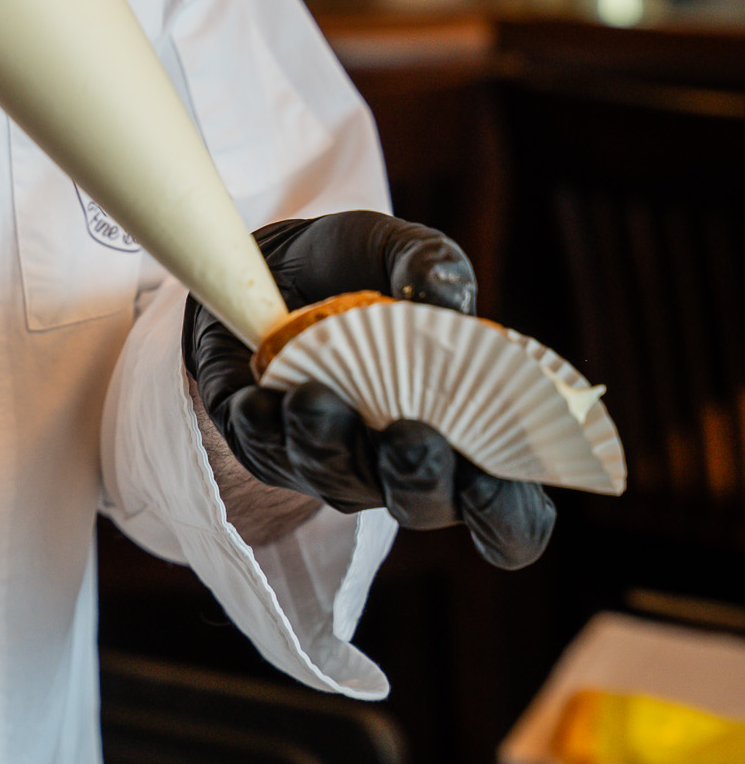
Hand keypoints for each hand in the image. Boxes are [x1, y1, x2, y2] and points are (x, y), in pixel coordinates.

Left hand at [183, 210, 555, 569]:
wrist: (273, 259)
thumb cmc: (361, 266)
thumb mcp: (402, 248)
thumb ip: (435, 266)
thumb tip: (447, 297)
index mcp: (466, 433)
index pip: (507, 513)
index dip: (503, 514)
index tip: (487, 482)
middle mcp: (402, 464)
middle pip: (420, 506)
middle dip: (415, 478)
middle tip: (408, 435)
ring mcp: (334, 465)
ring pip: (337, 482)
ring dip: (328, 445)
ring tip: (312, 398)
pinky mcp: (268, 449)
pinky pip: (267, 454)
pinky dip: (264, 429)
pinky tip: (256, 400)